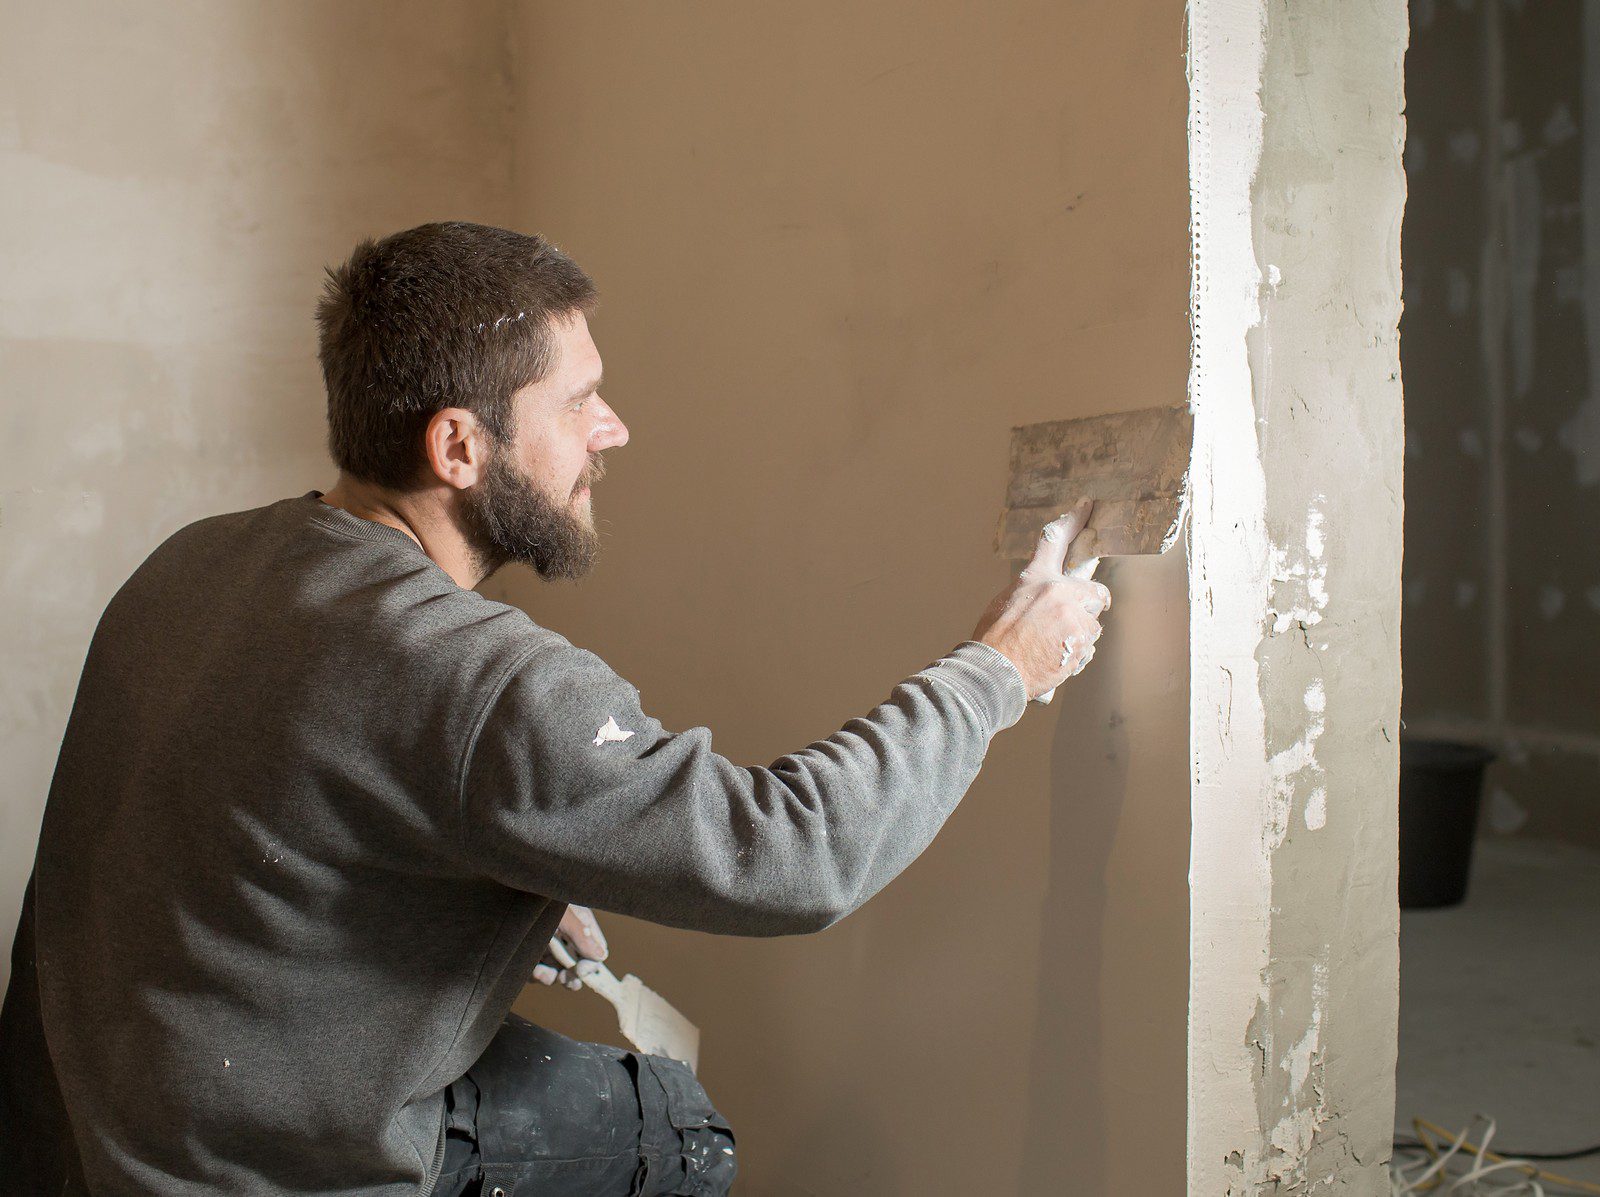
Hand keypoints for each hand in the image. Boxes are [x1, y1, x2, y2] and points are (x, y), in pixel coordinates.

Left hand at [531, 904, 609, 989]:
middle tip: (567, 980)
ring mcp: (546, 945)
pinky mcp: (528, 953)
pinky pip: (537, 972)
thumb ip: (581, 934)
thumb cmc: (533, 896)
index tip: (581, 971)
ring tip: (542, 973)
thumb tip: (602, 956)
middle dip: (572, 975)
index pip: (594, 947)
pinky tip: (532, 970)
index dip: (590, 962)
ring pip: (556, 971)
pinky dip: (536, 975)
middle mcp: (564, 934)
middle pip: (577, 963)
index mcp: (578, 921)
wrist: (499, 896)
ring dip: (552, 977)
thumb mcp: (560, 914)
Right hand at [972, 498, 1110, 699]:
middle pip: (1094, 591)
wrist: (995, 671)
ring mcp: (1073, 616)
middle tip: (1071, 623)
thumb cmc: (995, 641)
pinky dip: (1076, 655)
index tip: (1086, 506)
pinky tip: (1055, 659)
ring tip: (1052, 648)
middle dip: (1088, 608)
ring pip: (1092, 624)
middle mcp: (1058, 592)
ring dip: (1079, 636)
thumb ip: (1032, 595)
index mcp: (1036, 579)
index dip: (1073, 521)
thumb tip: (1047, 601)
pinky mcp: (1081, 640)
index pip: (1055, 541)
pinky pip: (1089, 646)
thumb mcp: (1005, 603)